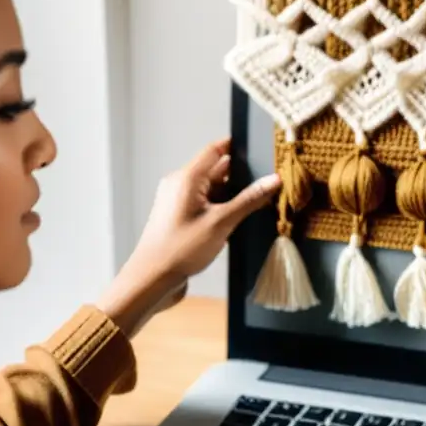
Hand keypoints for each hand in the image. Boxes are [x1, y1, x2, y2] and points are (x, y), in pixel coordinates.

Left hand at [97, 138, 279, 335]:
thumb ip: (249, 200)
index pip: (215, 149)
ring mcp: (178, 201)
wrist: (152, 279)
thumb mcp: (221, 223)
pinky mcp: (180, 217)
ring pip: (212, 189)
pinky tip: (238, 220)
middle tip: (268, 182)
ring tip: (259, 203)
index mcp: (187, 178)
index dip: (237, 146)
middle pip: (216, 170)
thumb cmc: (181, 248)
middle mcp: (180, 184)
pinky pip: (205, 204)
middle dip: (241, 176)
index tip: (261, 149)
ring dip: (232, 195)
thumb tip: (274, 179)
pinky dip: (222, 208)